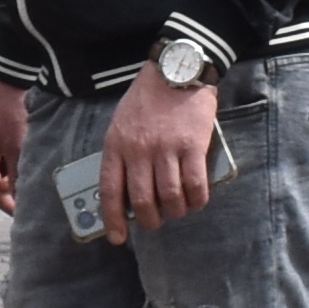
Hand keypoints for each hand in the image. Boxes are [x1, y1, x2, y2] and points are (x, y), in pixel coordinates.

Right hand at [0, 79, 29, 214]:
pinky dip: (8, 166)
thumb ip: (17, 175)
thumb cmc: (10, 112)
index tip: (21, 213)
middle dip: (6, 192)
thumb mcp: (17, 146)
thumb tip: (21, 198)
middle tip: (25, 200)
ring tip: (26, 182)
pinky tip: (21, 165)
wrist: (10, 81)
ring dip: (8, 178)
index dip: (5, 203)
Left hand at [97, 66, 223, 237]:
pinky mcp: (193, 145)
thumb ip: (123, 154)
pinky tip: (198, 200)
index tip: (118, 238)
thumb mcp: (121, 123)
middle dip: (151, 220)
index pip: (110, 192)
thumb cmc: (148, 98)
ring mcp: (166, 149)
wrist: (177, 69)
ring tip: (179, 210)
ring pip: (170, 198)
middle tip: (157, 221)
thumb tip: (129, 191)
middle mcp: (139, 150)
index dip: (113, 220)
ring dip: (176, 212)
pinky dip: (197, 200)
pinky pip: (195, 185)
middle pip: (143, 202)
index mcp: (116, 145)